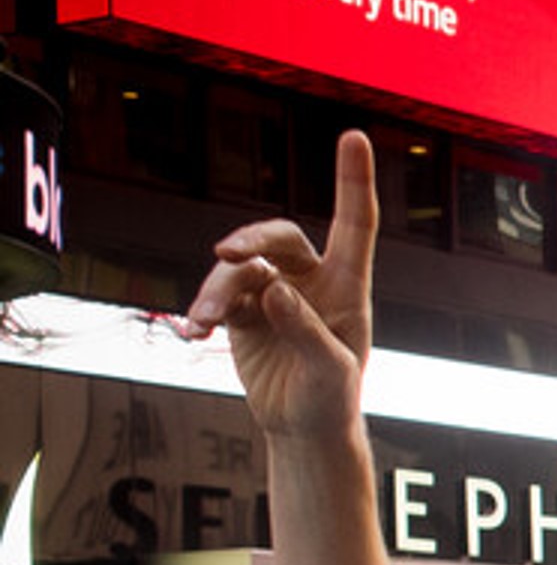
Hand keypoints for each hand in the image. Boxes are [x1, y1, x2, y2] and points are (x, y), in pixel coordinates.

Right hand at [181, 129, 377, 441]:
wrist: (304, 428)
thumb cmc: (332, 400)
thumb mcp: (331, 371)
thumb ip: (306, 330)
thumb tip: (273, 290)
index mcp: (348, 288)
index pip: (353, 224)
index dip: (352, 181)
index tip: (352, 136)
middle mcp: (311, 282)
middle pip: (279, 237)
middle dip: (251, 239)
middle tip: (226, 254)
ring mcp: (274, 294)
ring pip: (239, 271)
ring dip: (217, 291)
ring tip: (205, 321)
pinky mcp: (243, 312)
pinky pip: (218, 297)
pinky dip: (204, 310)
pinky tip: (195, 330)